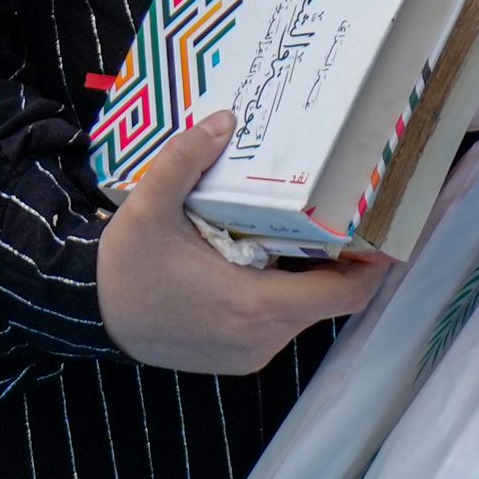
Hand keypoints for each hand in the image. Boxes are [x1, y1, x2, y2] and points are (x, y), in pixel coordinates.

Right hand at [99, 113, 382, 373]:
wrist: (91, 315)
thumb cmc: (126, 265)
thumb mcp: (150, 206)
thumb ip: (186, 159)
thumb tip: (225, 120)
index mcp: (255, 305)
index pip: (345, 294)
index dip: (374, 266)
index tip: (387, 230)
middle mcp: (262, 338)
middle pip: (328, 299)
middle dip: (339, 259)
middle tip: (342, 212)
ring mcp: (250, 353)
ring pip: (303, 312)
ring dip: (307, 275)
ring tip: (299, 228)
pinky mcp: (237, 358)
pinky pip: (277, 323)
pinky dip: (281, 294)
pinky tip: (262, 258)